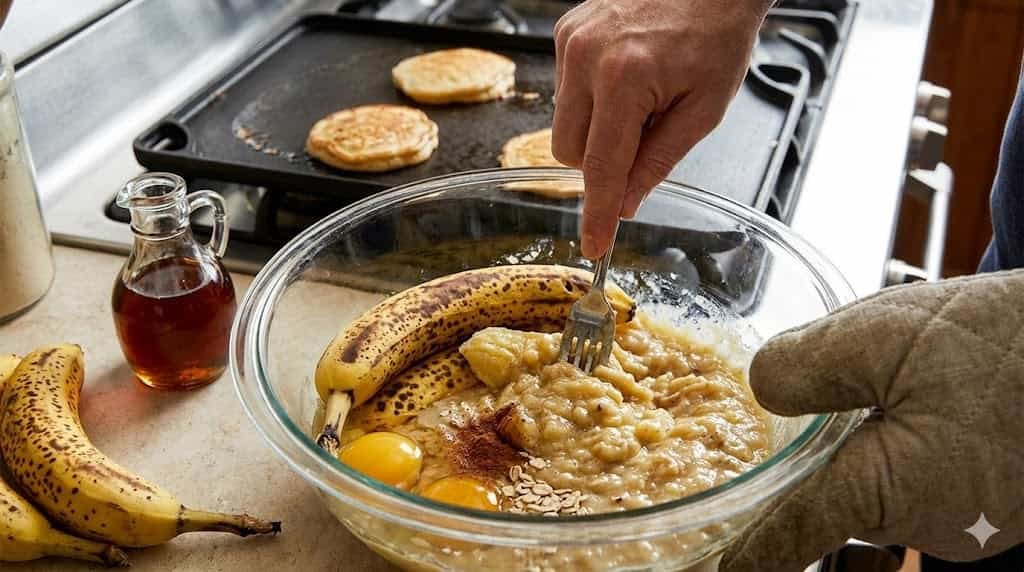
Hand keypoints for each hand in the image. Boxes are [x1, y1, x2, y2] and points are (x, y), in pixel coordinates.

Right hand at [552, 0, 769, 257]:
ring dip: (596, 129)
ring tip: (638, 98)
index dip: (597, 213)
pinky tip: (624, 77)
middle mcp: (587, 57)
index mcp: (625, 78)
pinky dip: (591, 99)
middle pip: (569, 151)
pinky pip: (565, 92)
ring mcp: (570, 42)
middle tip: (645, 135)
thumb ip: (658, 161)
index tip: (593, 246)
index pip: (602, 166)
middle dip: (601, 160)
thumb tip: (624, 203)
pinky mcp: (564, 33)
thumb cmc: (716, 34)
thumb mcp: (703, 109)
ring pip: (562, 125)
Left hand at [721, 270, 1023, 570]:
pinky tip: (916, 403)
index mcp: (893, 491)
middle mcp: (932, 521)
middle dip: (806, 469)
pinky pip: (924, 484)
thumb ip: (807, 365)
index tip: (712, 567)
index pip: (792, 535)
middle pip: (832, 503)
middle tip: (791, 424)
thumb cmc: (1006, 342)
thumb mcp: (886, 334)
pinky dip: (902, 448)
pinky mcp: (993, 502)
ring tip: (878, 394)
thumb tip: (759, 389)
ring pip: (879, 489)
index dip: (745, 553)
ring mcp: (969, 519)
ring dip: (862, 449)